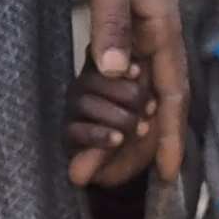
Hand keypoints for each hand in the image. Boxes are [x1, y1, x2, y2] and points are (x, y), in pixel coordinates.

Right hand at [63, 59, 155, 175]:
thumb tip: (138, 69)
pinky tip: (118, 139)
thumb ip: (142, 84)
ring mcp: (73, 110)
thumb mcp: (149, 101)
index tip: (138, 72)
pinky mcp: (68, 135)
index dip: (117, 65)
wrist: (130, 161)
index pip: (99, 58)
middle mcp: (82, 85)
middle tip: (150, 107)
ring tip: (141, 127)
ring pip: (84, 104)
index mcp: (101, 69)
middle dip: (124, 93)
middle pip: (90, 79)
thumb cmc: (143, 122)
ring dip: (117, 116)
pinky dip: (100, 135)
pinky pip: (76, 131)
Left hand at [64, 0, 181, 194]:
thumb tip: (118, 72)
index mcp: (160, 22)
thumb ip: (111, 19)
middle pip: (151, 102)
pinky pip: (119, 69)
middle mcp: (155, 30)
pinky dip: (106, 98)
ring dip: (113, 128)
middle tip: (92, 180)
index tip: (167, 178)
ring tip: (84, 161)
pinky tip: (89, 115)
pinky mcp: (122, 14)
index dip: (168, 136)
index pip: (170, 92)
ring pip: (133, 90)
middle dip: (129, 147)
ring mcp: (140, 23)